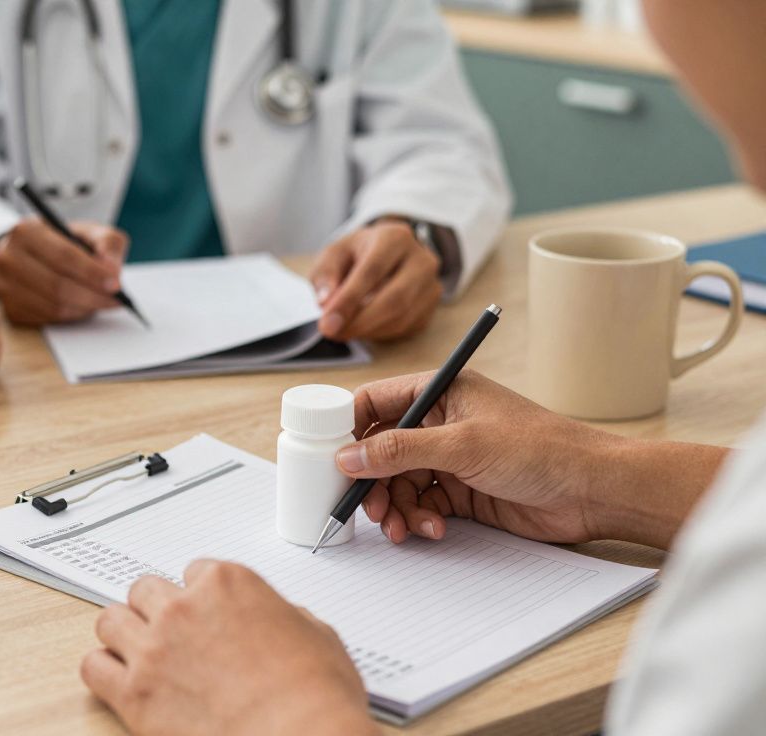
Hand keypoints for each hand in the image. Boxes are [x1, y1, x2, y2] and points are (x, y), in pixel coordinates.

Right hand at [0, 218, 127, 324]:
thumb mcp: (87, 232)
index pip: (63, 255)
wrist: (29, 255)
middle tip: (116, 299)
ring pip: (54, 307)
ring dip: (84, 308)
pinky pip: (47, 320)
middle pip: (58, 285)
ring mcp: (5, 287)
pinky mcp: (10, 310)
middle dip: (93, 296)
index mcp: (26, 231)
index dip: (92, 272)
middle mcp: (8, 258)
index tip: (116, 284)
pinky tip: (81, 306)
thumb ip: (107, 243)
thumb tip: (112, 269)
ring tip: (101, 301)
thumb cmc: (61, 243)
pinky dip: (70, 317)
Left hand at [82, 561, 377, 735]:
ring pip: (110, 621)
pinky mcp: (134, 694)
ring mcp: (154, 650)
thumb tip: (277, 620)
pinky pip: (93, 668)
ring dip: (124, 634)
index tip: (203, 612)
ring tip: (138, 651)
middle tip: (169, 631)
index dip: (200, 595)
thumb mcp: (317, 634)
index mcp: (227, 584)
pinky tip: (119, 680)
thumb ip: (283, 615)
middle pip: (146, 590)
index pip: (195, 571)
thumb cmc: (314, 697)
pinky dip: (103, 671)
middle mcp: (183, 608)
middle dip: (157, 609)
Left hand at [310, 220, 441, 341]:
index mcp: (395, 238)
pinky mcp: (431, 307)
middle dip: (359, 322)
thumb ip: (326, 275)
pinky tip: (362, 327)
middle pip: (394, 299)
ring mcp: (431, 285)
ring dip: (367, 330)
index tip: (326, 323)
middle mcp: (421, 260)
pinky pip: (405, 327)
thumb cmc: (358, 253)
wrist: (389, 254)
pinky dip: (378, 333)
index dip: (348, 300)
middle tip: (332, 333)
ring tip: (341, 330)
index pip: (372, 272)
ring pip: (400, 318)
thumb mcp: (334, 254)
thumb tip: (326, 303)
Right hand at [335, 371, 613, 544]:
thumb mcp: (462, 445)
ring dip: (394, 506)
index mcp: (440, 391)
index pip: (375, 402)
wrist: (593, 491)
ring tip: (402, 527)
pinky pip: (420, 504)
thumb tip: (347, 457)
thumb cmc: (541, 449)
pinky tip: (430, 529)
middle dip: (370, 480)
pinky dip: (417, 519)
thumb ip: (400, 450)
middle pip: (380, 449)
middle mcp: (440, 422)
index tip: (331, 458)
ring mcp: (449, 458)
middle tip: (366, 506)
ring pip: (397, 482)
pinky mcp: (460, 491)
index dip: (348, 429)